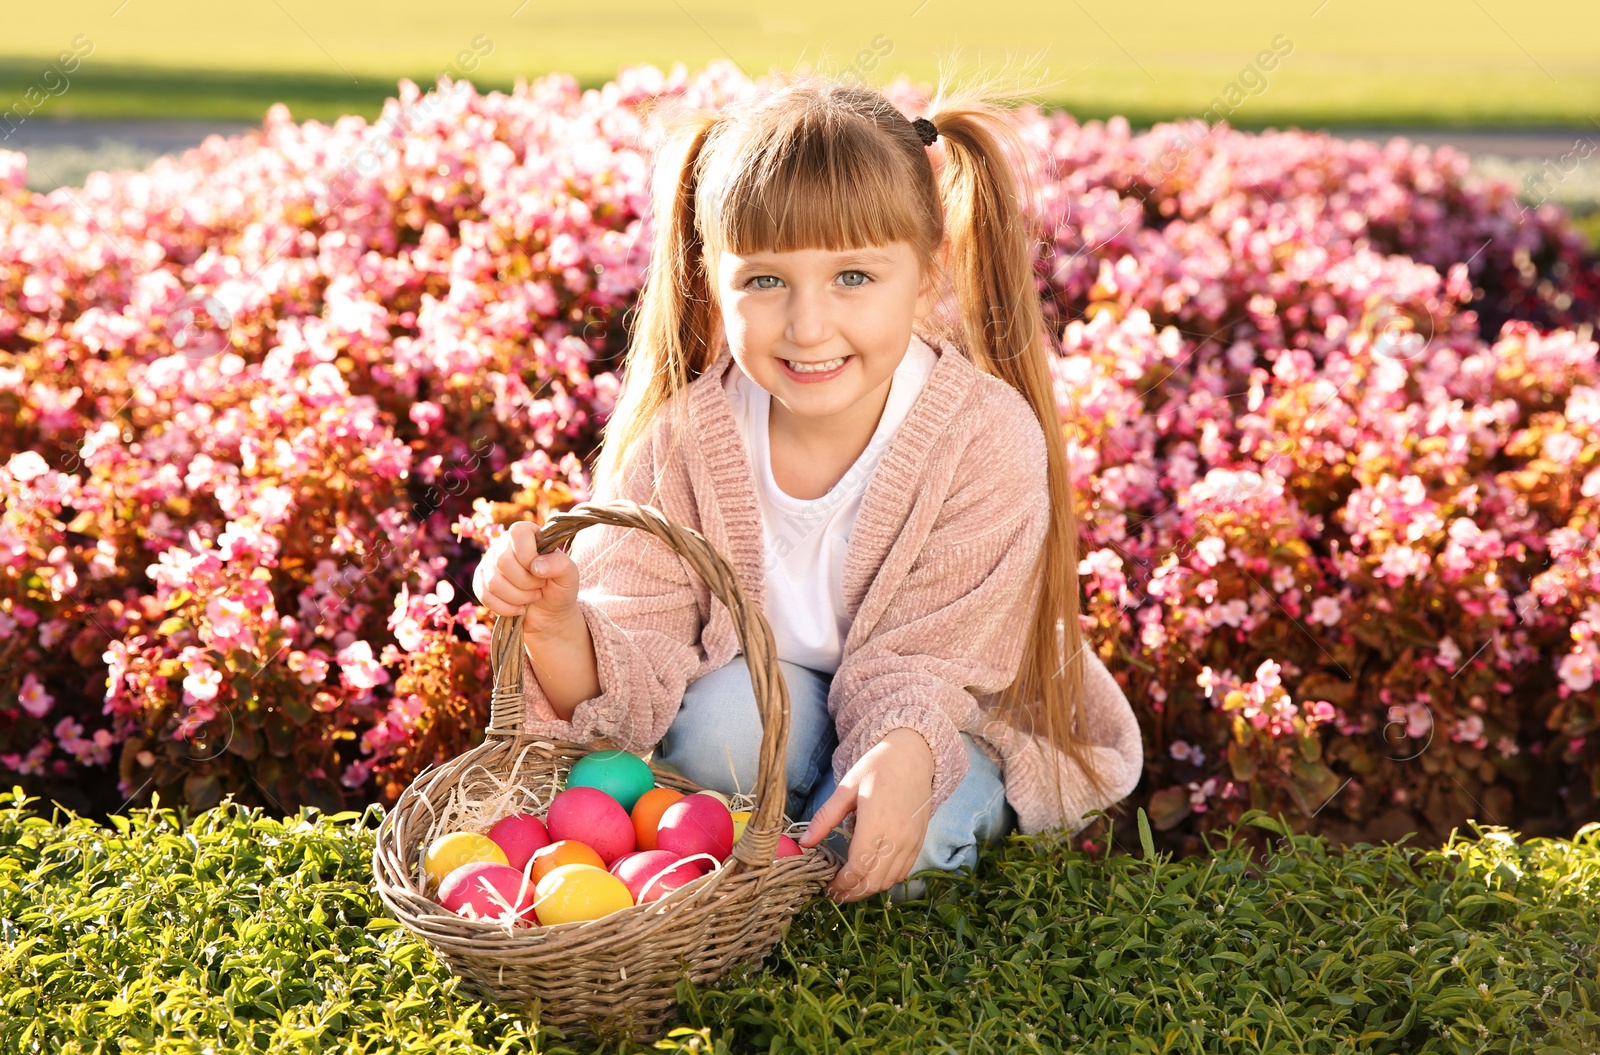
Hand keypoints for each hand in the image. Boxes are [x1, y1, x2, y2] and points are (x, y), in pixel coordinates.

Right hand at [472, 521, 580, 636]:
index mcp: (527, 533)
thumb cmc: (559, 588)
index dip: (529, 556)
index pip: (518, 533)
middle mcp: (504, 544)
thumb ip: (560, 564)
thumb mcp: (569, 575)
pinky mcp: (480, 583)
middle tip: (540, 586)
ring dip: (517, 597)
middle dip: (526, 582)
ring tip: (532, 596)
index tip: (542, 571)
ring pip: (493, 581)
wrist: (549, 612)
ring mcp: (489, 563)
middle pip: (503, 561)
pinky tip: (519, 608)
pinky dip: (505, 608)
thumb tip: (536, 566)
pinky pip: (484, 595)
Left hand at [798, 728, 935, 901]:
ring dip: (868, 889)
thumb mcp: (846, 788)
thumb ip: (825, 817)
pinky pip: (903, 872)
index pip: (858, 868)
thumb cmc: (877, 768)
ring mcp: (911, 842)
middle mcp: (897, 837)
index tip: (827, 886)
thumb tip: (804, 843)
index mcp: (876, 823)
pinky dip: (886, 881)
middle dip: (852, 892)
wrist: (913, 755)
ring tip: (850, 888)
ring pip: (889, 881)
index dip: (841, 884)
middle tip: (835, 893)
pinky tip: (871, 877)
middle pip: (873, 881)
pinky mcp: (919, 842)